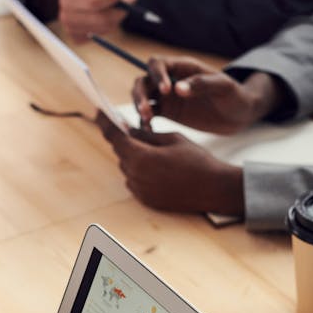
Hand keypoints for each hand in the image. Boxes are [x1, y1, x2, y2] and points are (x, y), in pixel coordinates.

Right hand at [58, 0, 133, 41]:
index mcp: (67, 0)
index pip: (94, 3)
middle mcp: (66, 18)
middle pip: (101, 19)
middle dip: (120, 10)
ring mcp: (71, 30)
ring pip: (104, 28)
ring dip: (118, 17)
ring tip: (122, 4)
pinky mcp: (78, 39)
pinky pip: (102, 34)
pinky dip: (111, 25)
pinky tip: (109, 14)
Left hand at [96, 112, 243, 215]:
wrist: (214, 189)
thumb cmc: (196, 160)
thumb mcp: (171, 138)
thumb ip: (145, 134)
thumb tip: (127, 129)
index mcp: (141, 157)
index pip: (115, 137)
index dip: (105, 122)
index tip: (98, 112)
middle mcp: (136, 176)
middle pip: (121, 152)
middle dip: (127, 140)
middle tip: (136, 130)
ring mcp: (140, 191)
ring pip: (128, 167)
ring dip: (135, 157)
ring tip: (158, 153)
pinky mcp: (146, 201)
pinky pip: (135, 182)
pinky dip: (141, 172)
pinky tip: (161, 169)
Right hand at [132, 58, 277, 132]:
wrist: (239, 115)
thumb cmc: (235, 95)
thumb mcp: (224, 87)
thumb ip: (201, 84)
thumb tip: (177, 89)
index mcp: (183, 67)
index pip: (158, 64)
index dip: (157, 75)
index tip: (166, 91)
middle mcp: (171, 79)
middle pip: (144, 80)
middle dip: (140, 93)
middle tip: (146, 110)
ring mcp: (168, 97)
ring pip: (143, 97)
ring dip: (139, 106)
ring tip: (146, 120)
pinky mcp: (168, 112)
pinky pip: (149, 114)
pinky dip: (145, 121)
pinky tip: (149, 130)